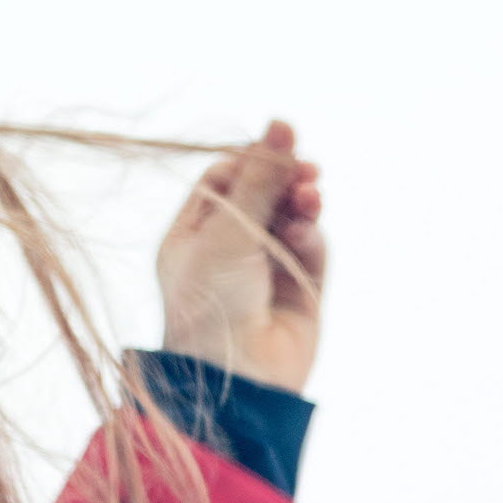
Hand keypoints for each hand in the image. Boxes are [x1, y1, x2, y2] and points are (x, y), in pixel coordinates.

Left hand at [156, 119, 324, 393]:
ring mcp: (264, 274)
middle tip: (307, 170)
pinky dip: (311, 238)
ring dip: (302, 205)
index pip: (224, 180)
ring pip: (292, 221)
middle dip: (286, 179)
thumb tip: (281, 123)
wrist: (235, 379)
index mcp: (191, 237)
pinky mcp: (299, 294)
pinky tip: (306, 235)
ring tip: (309, 198)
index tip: (279, 144)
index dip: (253, 160)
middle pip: (264, 197)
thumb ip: (259, 179)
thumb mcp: (228, 232)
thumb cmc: (211, 304)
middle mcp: (226, 253)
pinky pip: (311, 253)